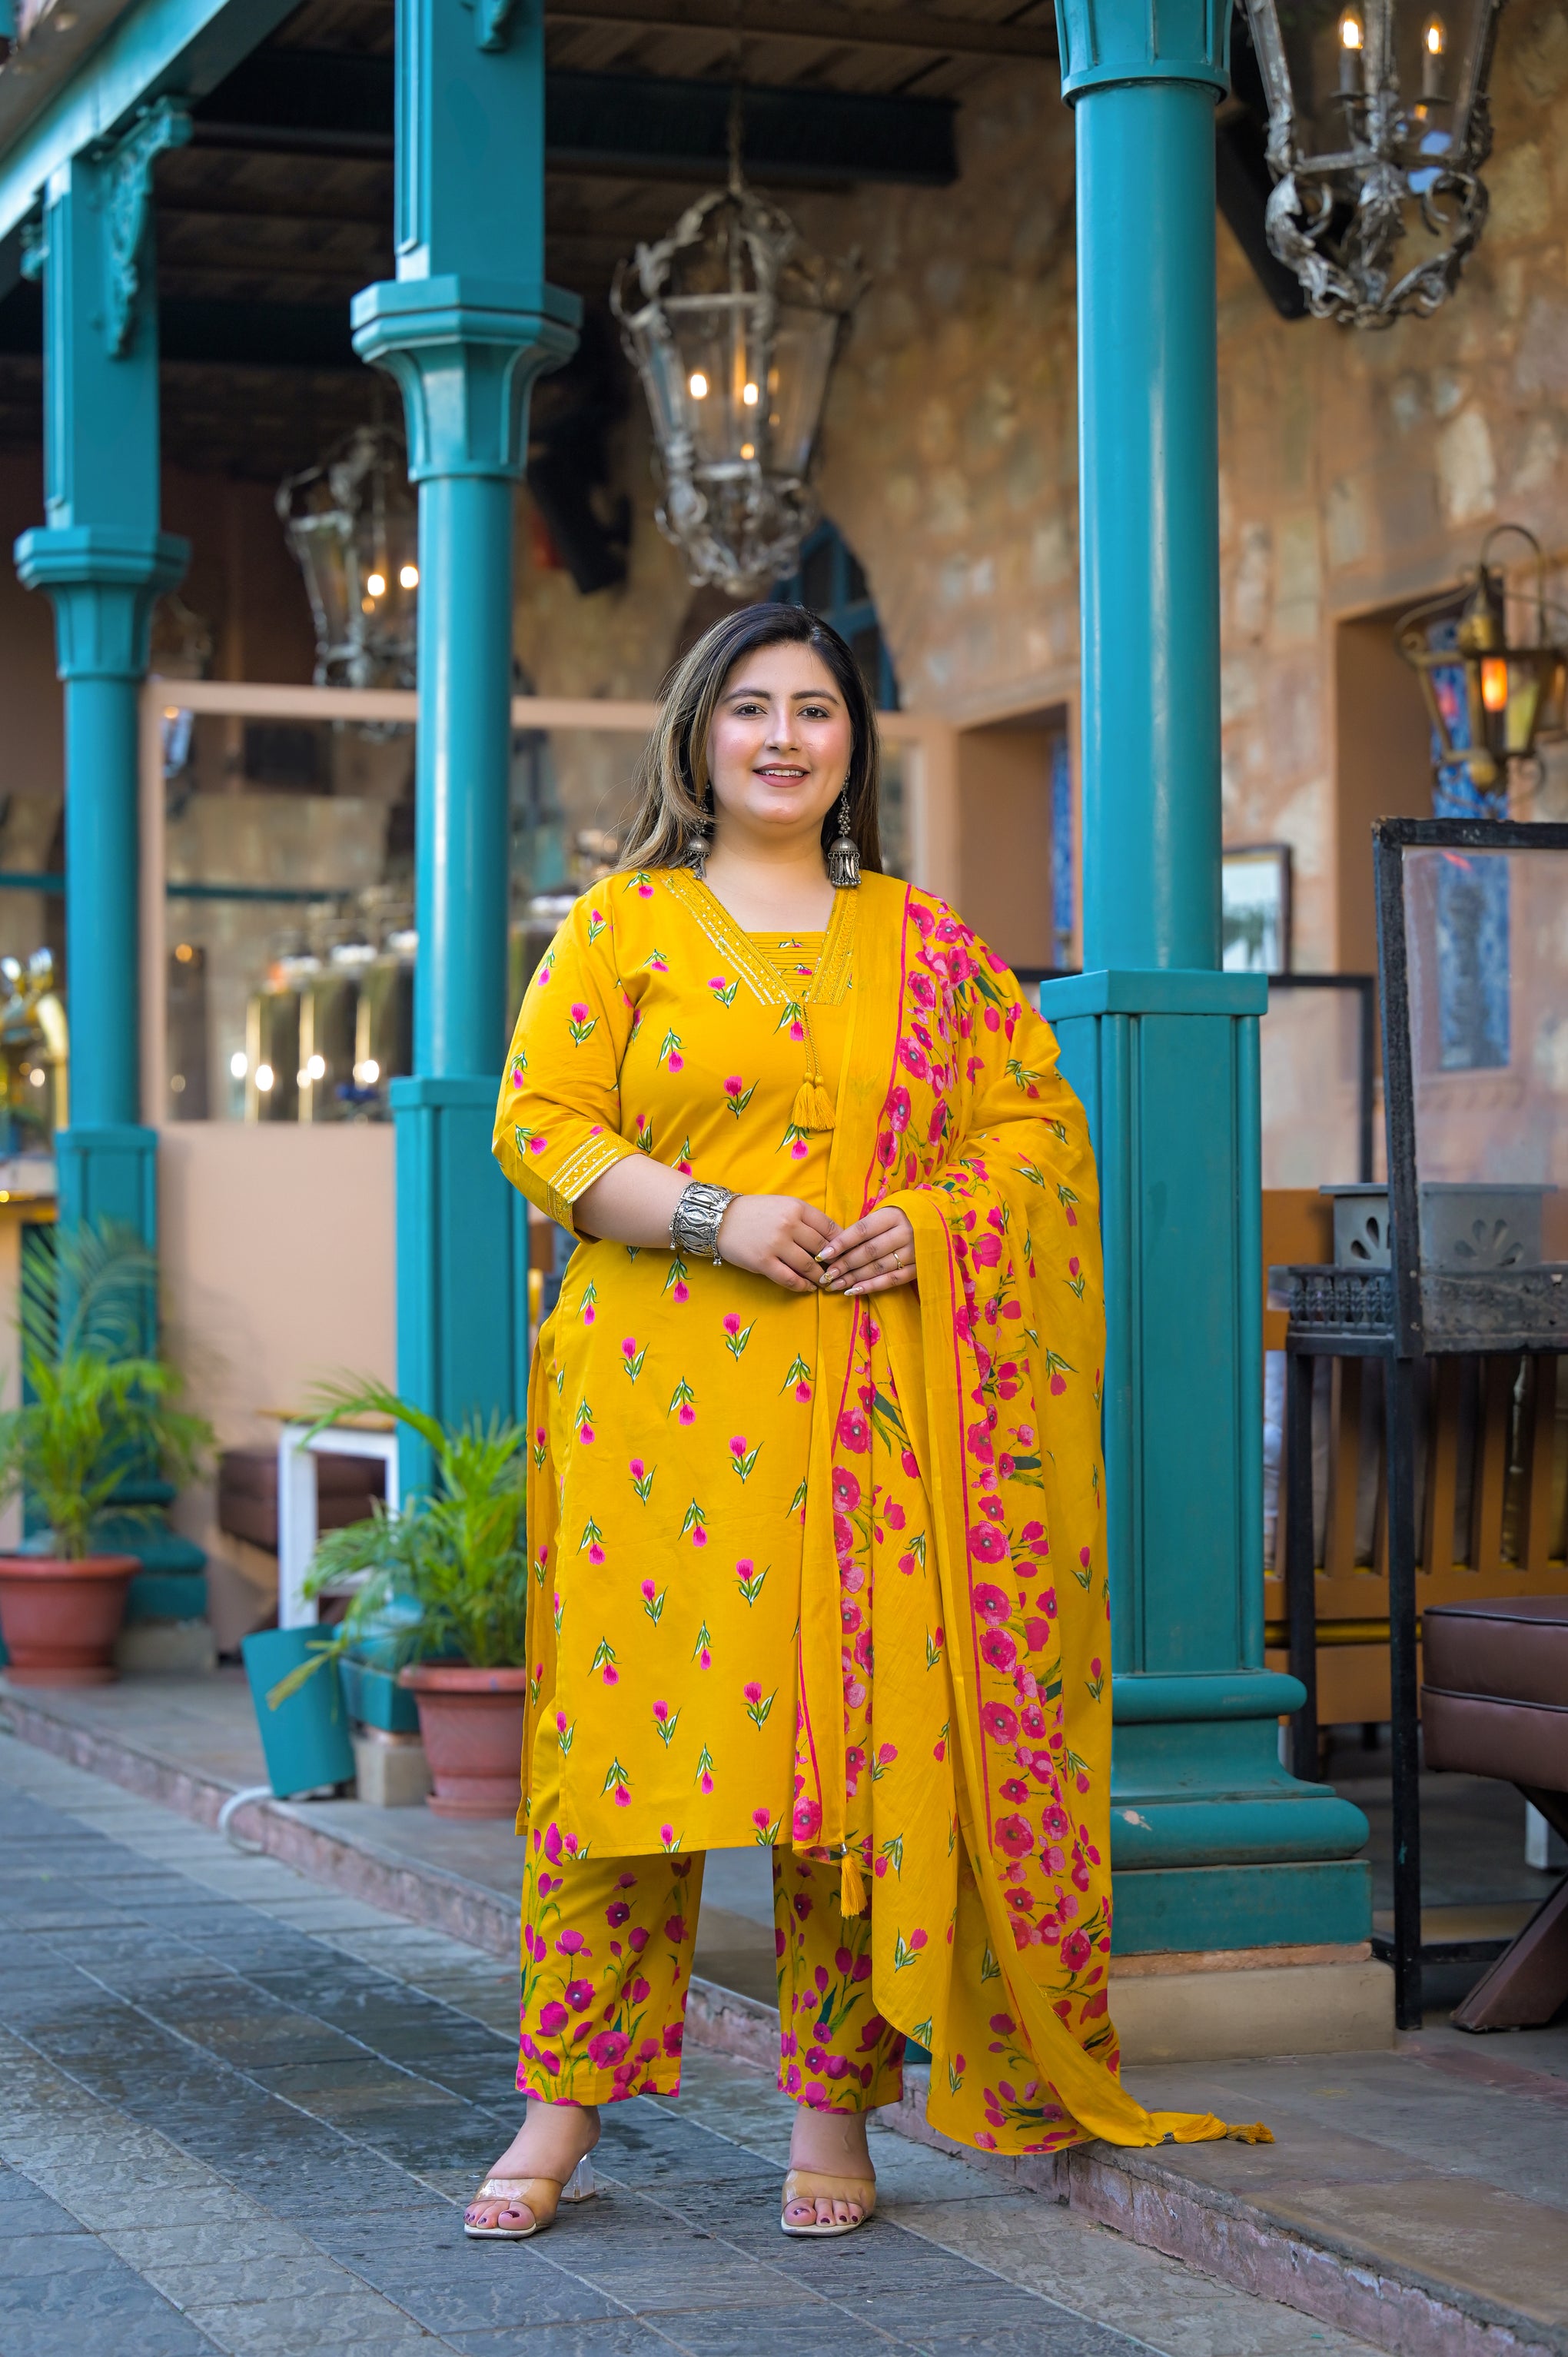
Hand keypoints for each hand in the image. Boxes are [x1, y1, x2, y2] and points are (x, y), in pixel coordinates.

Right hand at [718, 1195, 839, 1292]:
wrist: (720, 1219)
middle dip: (833, 1263)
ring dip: (820, 1277)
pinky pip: (790, 1278)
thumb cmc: (755, 1212)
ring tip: (825, 1282)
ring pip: (809, 1266)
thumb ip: (805, 1219)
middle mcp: (789, 1224)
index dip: (841, 1243)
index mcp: (797, 1207)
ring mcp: (777, 1244)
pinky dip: (802, 1286)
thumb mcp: (783, 1205)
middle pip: (823, 1248)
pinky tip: (807, 1287)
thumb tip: (831, 1239)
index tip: (845, 1253)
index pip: (829, 1227)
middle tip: (838, 1272)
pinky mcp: (764, 1262)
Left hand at [817, 1206, 916, 1295]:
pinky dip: (872, 1286)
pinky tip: (854, 1291)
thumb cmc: (903, 1216)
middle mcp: (905, 1233)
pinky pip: (893, 1280)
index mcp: (893, 1215)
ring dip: (854, 1278)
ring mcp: (914, 1252)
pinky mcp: (919, 1268)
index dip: (841, 1243)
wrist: (939, 1222)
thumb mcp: (887, 1211)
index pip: (862, 1231)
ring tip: (835, 1285)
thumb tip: (837, 1244)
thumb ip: (866, 1227)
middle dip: (844, 1265)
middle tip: (826, 1275)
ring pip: (879, 1268)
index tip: (823, 1254)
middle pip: (869, 1252)